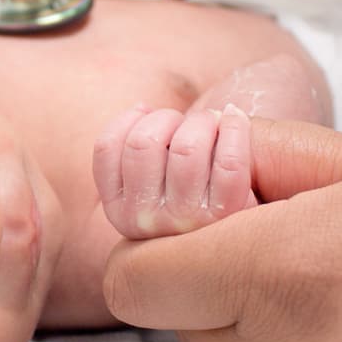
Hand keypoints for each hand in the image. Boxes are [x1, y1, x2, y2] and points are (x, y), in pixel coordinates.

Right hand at [94, 105, 256, 239]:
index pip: (107, 147)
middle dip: (166, 117)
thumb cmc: (186, 188)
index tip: (149, 116)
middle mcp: (144, 220)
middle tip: (184, 121)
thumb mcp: (148, 176)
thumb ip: (137, 146)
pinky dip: (234, 128)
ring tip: (211, 120)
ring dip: (202, 120)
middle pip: (144, 142)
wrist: (230, 232)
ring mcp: (184, 220)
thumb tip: (142, 109)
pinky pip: (229, 162)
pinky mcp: (224, 215)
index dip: (130, 119)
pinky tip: (232, 118)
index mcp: (117, 210)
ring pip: (186, 148)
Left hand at [103, 120, 341, 341]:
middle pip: (179, 324)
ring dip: (251, 322)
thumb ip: (267, 156)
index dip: (149, 240)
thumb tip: (197, 152)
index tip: (186, 211)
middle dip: (201, 276)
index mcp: (286, 272)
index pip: (139, 282)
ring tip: (332, 277)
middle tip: (267, 231)